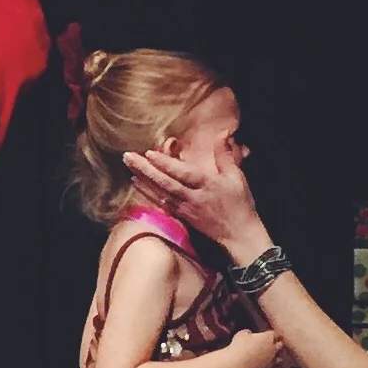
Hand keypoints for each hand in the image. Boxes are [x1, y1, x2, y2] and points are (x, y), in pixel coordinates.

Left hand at [122, 146, 266, 252]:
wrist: (238, 234)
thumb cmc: (240, 203)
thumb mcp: (236, 176)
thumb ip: (225, 154)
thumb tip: (223, 133)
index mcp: (208, 184)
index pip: (183, 173)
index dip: (166, 164)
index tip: (149, 153)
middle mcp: (193, 196)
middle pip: (165, 182)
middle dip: (145, 169)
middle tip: (127, 156)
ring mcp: (185, 208)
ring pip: (160, 192)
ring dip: (142, 179)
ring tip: (128, 165)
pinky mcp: (181, 216)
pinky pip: (161, 202)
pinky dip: (148, 192)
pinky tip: (136, 182)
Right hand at [222, 328, 282, 367]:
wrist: (236, 364)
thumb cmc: (238, 347)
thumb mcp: (241, 334)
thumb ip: (248, 332)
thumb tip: (249, 333)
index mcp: (268, 338)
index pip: (274, 333)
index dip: (271, 334)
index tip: (268, 334)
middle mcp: (273, 349)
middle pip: (281, 345)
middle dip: (277, 344)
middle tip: (272, 344)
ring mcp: (272, 360)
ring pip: (280, 359)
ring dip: (277, 357)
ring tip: (272, 357)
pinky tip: (268, 367)